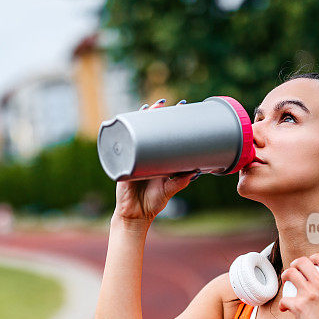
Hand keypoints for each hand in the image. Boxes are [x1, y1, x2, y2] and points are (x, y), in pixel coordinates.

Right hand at [113, 99, 195, 224]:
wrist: (134, 215)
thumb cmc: (152, 203)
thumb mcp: (169, 190)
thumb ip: (180, 181)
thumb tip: (196, 171)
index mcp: (159, 159)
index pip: (165, 135)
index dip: (171, 122)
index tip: (181, 109)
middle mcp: (146, 155)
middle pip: (150, 129)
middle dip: (157, 114)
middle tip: (166, 103)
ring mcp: (134, 157)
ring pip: (137, 132)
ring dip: (141, 118)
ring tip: (149, 107)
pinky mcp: (123, 162)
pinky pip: (122, 144)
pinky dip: (123, 131)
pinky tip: (125, 120)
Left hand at [278, 252, 318, 318]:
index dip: (313, 258)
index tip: (309, 263)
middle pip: (302, 262)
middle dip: (295, 265)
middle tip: (294, 271)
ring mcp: (309, 295)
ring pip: (290, 274)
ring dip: (285, 277)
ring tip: (286, 283)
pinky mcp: (298, 307)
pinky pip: (284, 299)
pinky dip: (283, 304)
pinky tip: (286, 309)